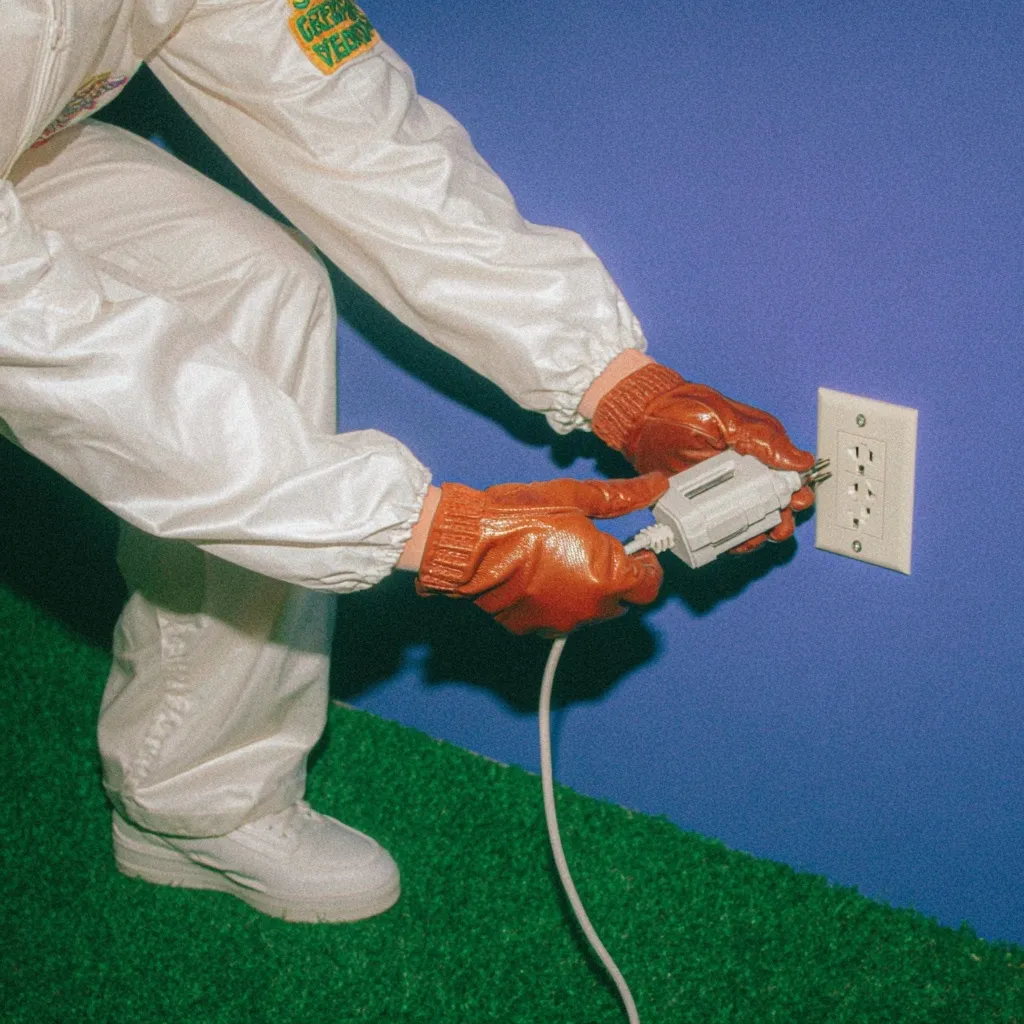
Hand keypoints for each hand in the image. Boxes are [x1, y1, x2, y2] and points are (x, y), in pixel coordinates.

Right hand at [415, 474, 667, 634]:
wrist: (468, 544)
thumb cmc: (518, 519)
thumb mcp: (576, 498)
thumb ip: (622, 497)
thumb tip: (653, 487)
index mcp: (609, 577)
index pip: (649, 585)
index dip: (647, 566)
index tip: (637, 552)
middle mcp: (591, 608)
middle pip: (622, 600)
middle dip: (616, 578)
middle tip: (594, 550)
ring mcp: (563, 623)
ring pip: (591, 611)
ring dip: (587, 591)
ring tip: (562, 560)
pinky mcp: (536, 629)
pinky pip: (560, 618)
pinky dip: (559, 602)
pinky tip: (542, 576)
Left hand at [591, 362, 814, 550]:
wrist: (641, 419)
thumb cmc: (684, 410)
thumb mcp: (729, 420)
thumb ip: (765, 442)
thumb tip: (802, 461)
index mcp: (759, 449)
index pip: (789, 476)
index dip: (797, 492)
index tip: (796, 502)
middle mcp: (745, 473)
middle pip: (774, 505)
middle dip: (779, 520)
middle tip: (775, 526)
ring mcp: (722, 491)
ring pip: (749, 522)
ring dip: (756, 533)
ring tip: (752, 537)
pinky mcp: (700, 506)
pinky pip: (719, 528)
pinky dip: (727, 538)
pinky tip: (730, 541)